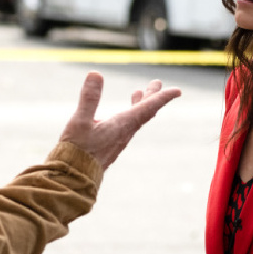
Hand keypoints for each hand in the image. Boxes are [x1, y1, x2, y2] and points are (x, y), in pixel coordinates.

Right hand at [59, 72, 179, 169]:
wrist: (75, 178)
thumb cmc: (78, 151)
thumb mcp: (80, 121)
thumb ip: (89, 98)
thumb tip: (96, 74)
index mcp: (122, 125)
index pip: (148, 108)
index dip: (162, 97)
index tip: (178, 91)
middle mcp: (124, 133)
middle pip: (144, 112)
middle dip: (151, 96)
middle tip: (157, 83)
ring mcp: (118, 140)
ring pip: (135, 119)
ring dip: (140, 104)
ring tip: (139, 93)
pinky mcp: (110, 146)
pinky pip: (126, 127)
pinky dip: (129, 114)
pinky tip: (121, 115)